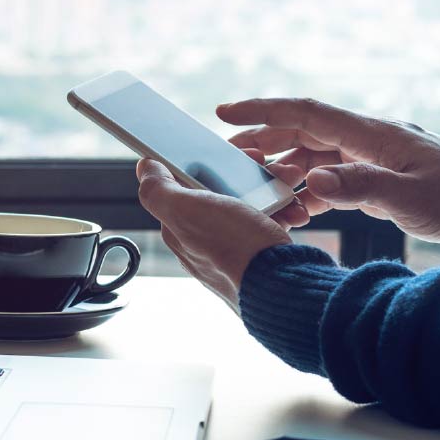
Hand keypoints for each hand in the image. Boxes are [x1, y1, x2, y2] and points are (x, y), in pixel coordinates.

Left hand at [136, 157, 291, 310]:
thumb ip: (159, 190)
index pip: (186, 183)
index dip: (208, 162)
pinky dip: (284, 214)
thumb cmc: (234, 249)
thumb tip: (144, 168)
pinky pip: (270, 225)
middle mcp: (202, 240)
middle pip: (221, 192)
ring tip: (289, 186)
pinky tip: (295, 212)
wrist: (280, 286)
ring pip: (251, 205)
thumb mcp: (187, 210)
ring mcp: (232, 249)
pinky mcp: (258, 256)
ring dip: (273, 191)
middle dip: (249, 175)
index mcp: (180, 227)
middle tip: (272, 168)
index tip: (233, 152)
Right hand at [219, 98, 439, 245]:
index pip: (305, 113)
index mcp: (371, 135)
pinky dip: (311, 191)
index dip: (261, 112)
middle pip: (303, 132)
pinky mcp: (382, 179)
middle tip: (226, 159)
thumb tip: (310, 180)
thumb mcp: (409, 198)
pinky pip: (335, 178)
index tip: (224, 113)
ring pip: (316, 157)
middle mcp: (368, 140)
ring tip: (256, 190)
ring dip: (285, 170)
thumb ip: (358, 188)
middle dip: (263, 142)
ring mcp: (374, 158)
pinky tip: (296, 209)